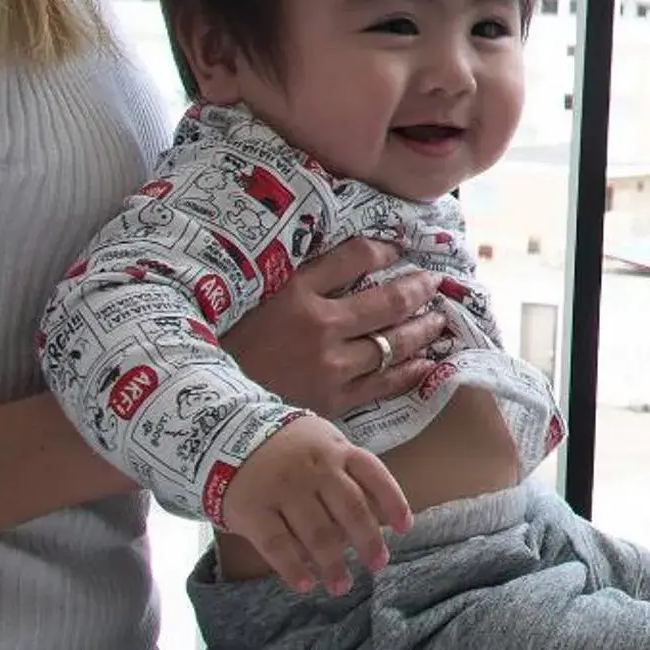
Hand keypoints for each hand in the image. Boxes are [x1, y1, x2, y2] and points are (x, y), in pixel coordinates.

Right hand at [216, 418, 413, 595]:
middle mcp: (315, 469)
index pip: (374, 474)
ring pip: (317, 533)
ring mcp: (283, 489)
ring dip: (333, 564)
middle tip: (378, 565)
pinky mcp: (253, 509)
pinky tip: (306, 584)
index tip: (405, 528)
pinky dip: (293, 568)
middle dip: (368, 541)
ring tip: (341, 585)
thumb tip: (378, 512)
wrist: (224, 433)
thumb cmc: (285, 446)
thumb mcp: (321, 440)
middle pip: (351, 510)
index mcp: (336, 449)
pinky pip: (277, 545)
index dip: (393, 501)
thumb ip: (346, 468)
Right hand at [222, 237, 451, 417]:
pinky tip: (426, 364)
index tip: (400, 248)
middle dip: (418, 290)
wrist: (211, 396)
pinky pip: (382, 385)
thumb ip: (311, 270)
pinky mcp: (332, 401)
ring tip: (439, 320)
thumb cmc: (235, 338)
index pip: (354, 258)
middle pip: (386, 303)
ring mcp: (330, 368)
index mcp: (298, 294)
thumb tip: (360, 249)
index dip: (383, 249)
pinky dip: (409, 373)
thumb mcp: (265, 293)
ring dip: (422, 330)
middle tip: (435, 283)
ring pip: (391, 344)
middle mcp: (320, 328)